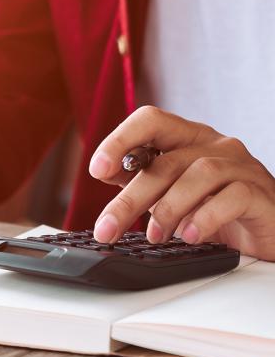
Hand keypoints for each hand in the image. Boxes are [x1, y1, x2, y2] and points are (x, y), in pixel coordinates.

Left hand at [89, 106, 274, 260]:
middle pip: (166, 161)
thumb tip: (105, 172)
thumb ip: (141, 179)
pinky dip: (206, 218)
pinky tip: (189, 236)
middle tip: (107, 228)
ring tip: (154, 235)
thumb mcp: (170, 191)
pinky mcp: (261, 194)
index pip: (151, 120)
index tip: (98, 170)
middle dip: (131, 198)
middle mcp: (215, 146)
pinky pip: (233, 197)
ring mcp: (242, 167)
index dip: (120, 140)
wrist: (266, 229)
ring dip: (168, 208)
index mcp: (187, 139)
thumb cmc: (214, 208)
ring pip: (199, 174)